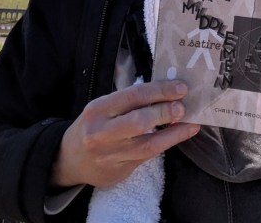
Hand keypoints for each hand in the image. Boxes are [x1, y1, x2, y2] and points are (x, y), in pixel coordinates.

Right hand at [50, 80, 199, 187]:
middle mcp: (101, 133)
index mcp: (97, 110)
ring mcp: (110, 155)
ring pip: (147, 145)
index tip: (180, 88)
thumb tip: (166, 92)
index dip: (159, 91)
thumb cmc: (93, 127)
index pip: (133, 96)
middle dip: (165, 112)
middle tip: (184, 107)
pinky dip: (165, 145)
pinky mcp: (118, 171)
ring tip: (190, 124)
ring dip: (173, 134)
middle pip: (139, 121)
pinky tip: (178, 137)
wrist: (70, 160)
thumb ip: (128, 102)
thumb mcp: (102, 108)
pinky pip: (147, 157)